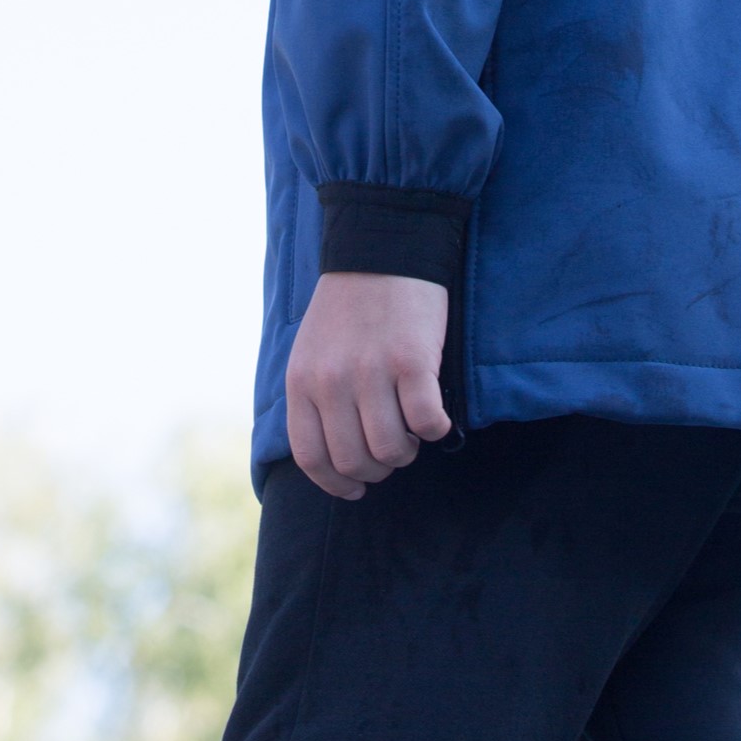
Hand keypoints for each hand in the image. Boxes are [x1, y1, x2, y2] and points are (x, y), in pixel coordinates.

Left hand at [285, 271, 451, 499]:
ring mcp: (371, 372)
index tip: (355, 490)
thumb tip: (334, 458)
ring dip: (406, 451)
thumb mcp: (312, 352)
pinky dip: (435, 429)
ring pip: (390, 449)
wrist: (384, 250)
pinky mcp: (411, 360)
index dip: (335, 484)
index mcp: (302, 382)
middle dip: (377, 470)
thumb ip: (316, 398)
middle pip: (354, 460)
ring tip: (412, 432)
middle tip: (392, 454)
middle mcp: (332, 382)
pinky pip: (426, 422)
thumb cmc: (350, 308)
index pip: (312, 457)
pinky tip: (437, 417)